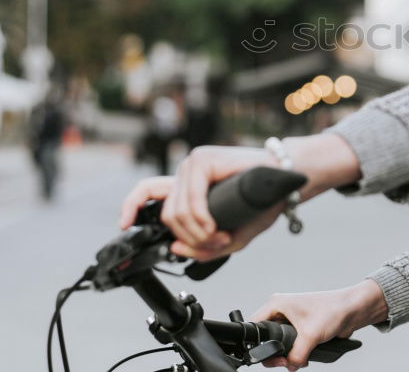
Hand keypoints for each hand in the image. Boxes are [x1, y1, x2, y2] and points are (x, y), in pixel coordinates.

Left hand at [118, 145, 278, 260]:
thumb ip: (201, 246)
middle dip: (189, 239)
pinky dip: (200, 220)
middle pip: (167, 215)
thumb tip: (175, 248)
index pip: (148, 192)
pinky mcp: (204, 160)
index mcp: (188, 187)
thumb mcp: (228, 234)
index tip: (123, 225)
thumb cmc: (260, 203)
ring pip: (177, 212)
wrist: (285, 181)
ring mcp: (193, 165)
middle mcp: (186, 174)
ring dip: (198, 235)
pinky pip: (191, 201)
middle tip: (216, 244)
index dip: (131, 208)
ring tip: (221, 238)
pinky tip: (214, 227)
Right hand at [250, 279, 388, 370]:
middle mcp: (282, 311)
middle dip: (276, 354)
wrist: (353, 310)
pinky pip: (290, 346)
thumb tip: (290, 366)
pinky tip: (304, 358)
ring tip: (298, 360)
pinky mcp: (300, 329)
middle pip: (267, 338)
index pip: (255, 325)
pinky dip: (295, 354)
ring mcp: (291, 320)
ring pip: (279, 344)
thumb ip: (296, 355)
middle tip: (285, 362)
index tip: (270, 356)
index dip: (258, 343)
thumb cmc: (333, 310)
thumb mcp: (310, 335)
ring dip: (288, 355)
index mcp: (277, 304)